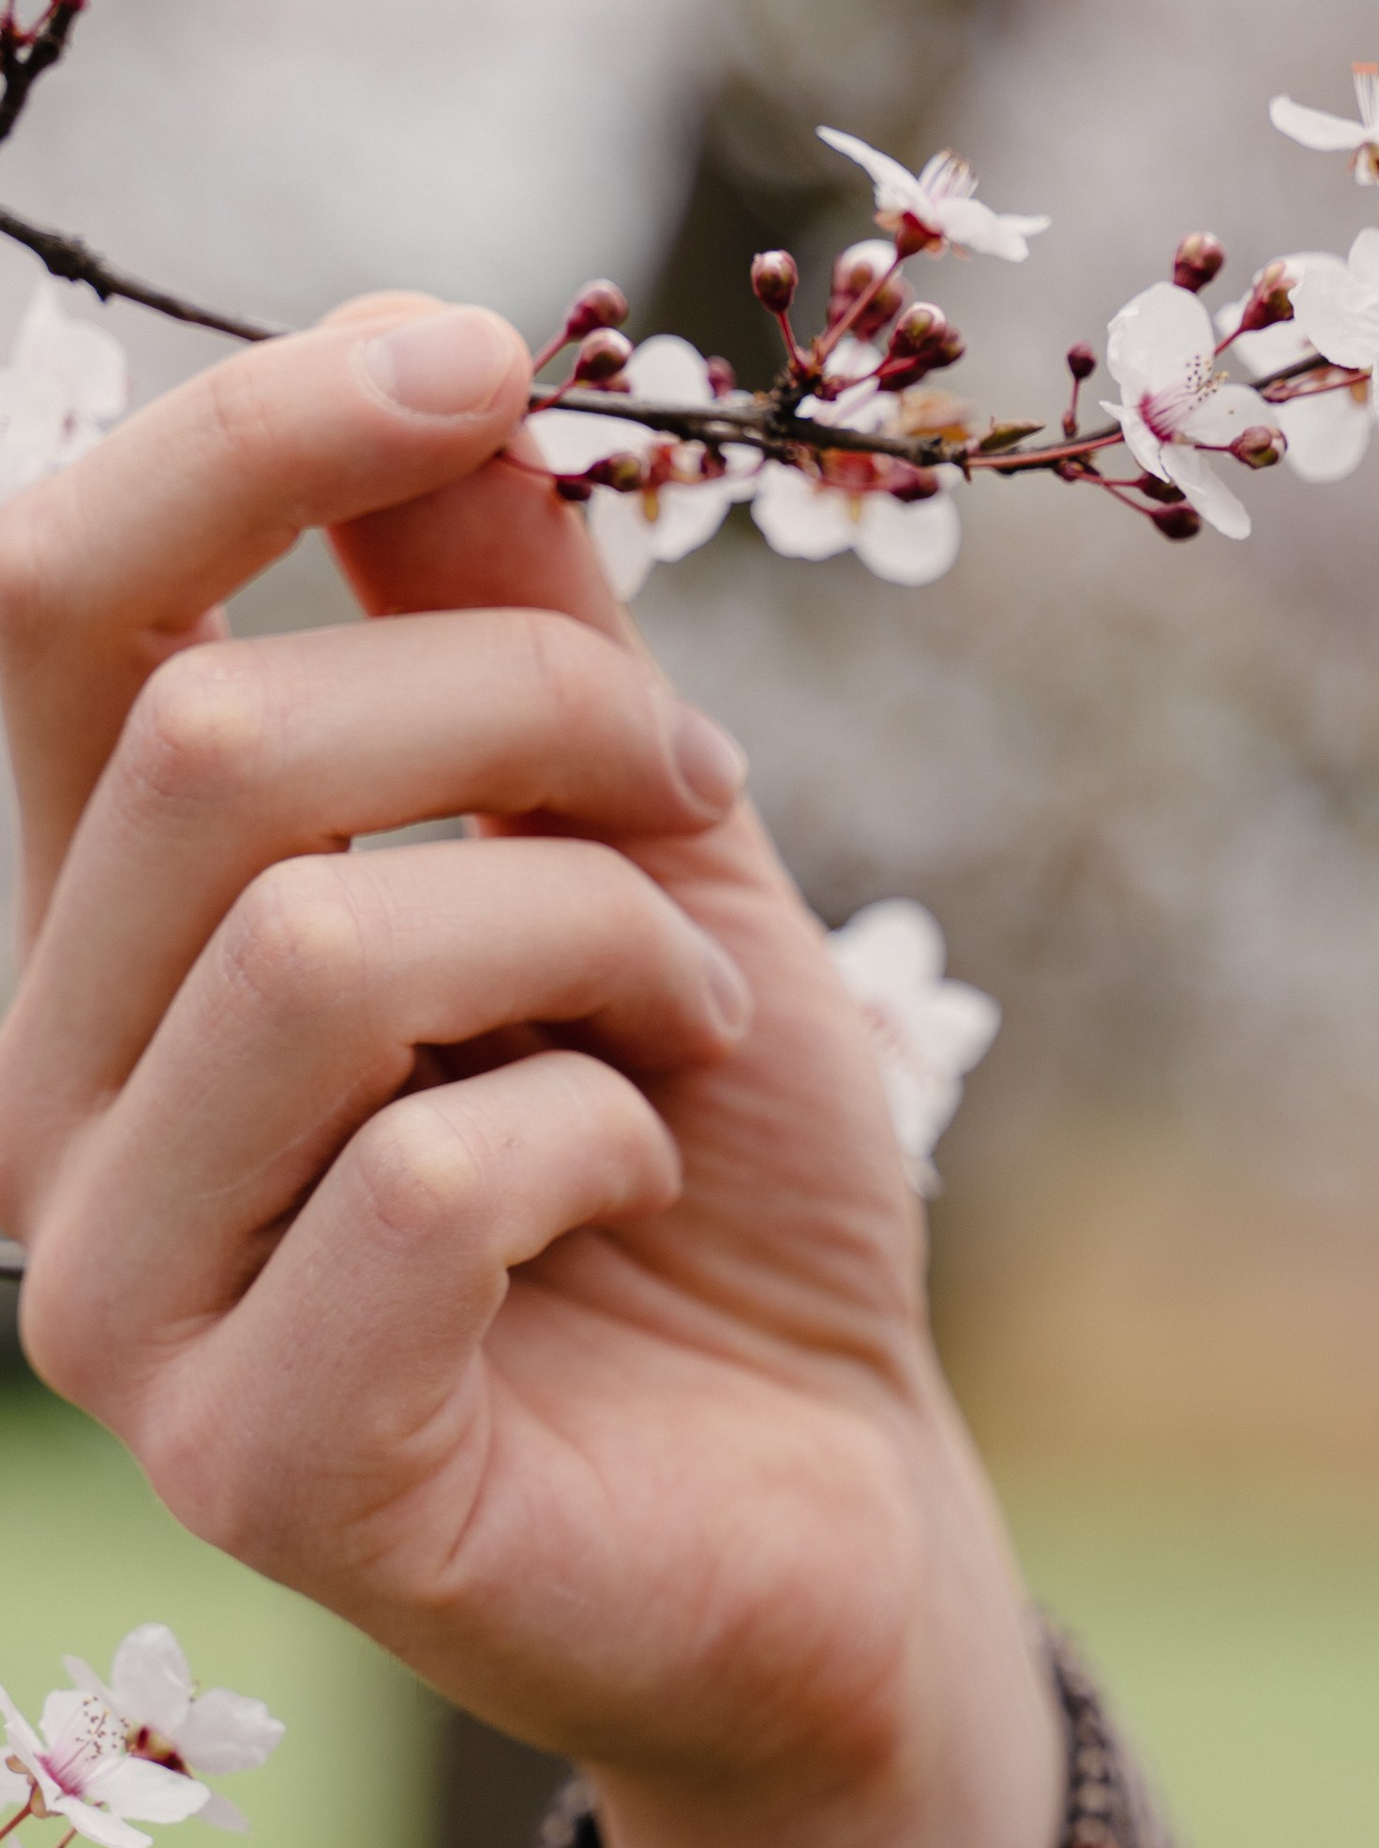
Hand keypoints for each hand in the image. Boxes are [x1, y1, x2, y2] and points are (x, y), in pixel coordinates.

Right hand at [0, 297, 1063, 1847]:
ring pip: (315, 946)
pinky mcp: (258, 1467)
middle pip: (215, 749)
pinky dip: (610, 1124)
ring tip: (691, 1023)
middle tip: (699, 805)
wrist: (832, 1493)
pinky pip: (427, 1178)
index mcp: (109, 931)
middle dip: (539, 715)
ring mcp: (121, 1304)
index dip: (245, 434)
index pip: (52, 610)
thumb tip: (444, 374)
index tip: (474, 354)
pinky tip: (648, 1178)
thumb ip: (514, 627)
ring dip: (596, 932)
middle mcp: (53, 1103)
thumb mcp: (644, 846)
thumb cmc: (711, 1163)